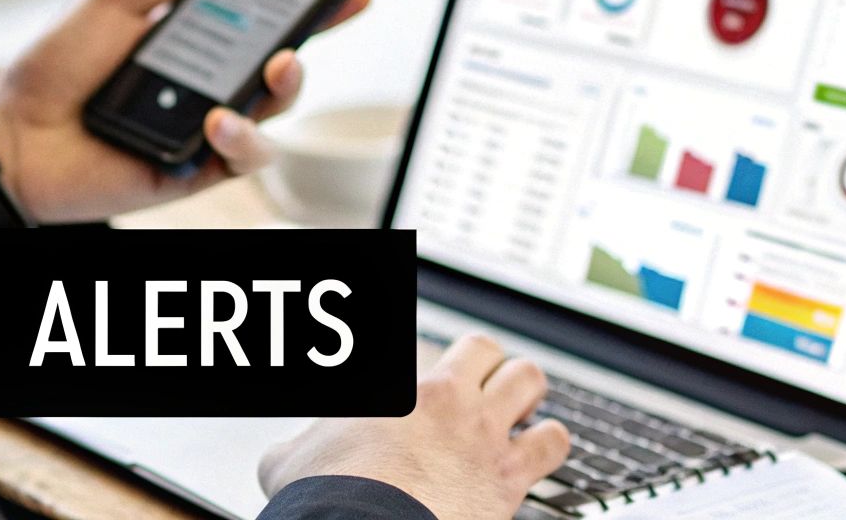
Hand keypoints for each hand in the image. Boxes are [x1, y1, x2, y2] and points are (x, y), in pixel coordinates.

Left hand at [0, 0, 369, 223]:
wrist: (13, 138)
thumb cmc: (55, 69)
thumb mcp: (111, 1)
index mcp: (194, 39)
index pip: (264, 14)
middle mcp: (209, 82)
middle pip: (282, 58)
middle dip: (315, 30)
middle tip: (334, 5)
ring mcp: (206, 128)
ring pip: (274, 110)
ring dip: (287, 85)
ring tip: (280, 63)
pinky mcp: (196, 170)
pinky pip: (242, 156)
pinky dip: (240, 136)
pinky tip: (217, 119)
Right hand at [258, 334, 569, 519]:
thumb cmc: (328, 497)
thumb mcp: (289, 459)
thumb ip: (300, 444)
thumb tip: (288, 453)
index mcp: (393, 388)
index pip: (409, 348)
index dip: (413, 369)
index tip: (410, 390)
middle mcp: (445, 396)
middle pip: (483, 347)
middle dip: (483, 365)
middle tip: (475, 386)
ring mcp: (482, 432)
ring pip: (528, 379)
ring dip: (524, 394)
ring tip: (516, 411)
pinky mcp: (511, 473)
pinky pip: (556, 441)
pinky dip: (550, 443)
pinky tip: (538, 453)